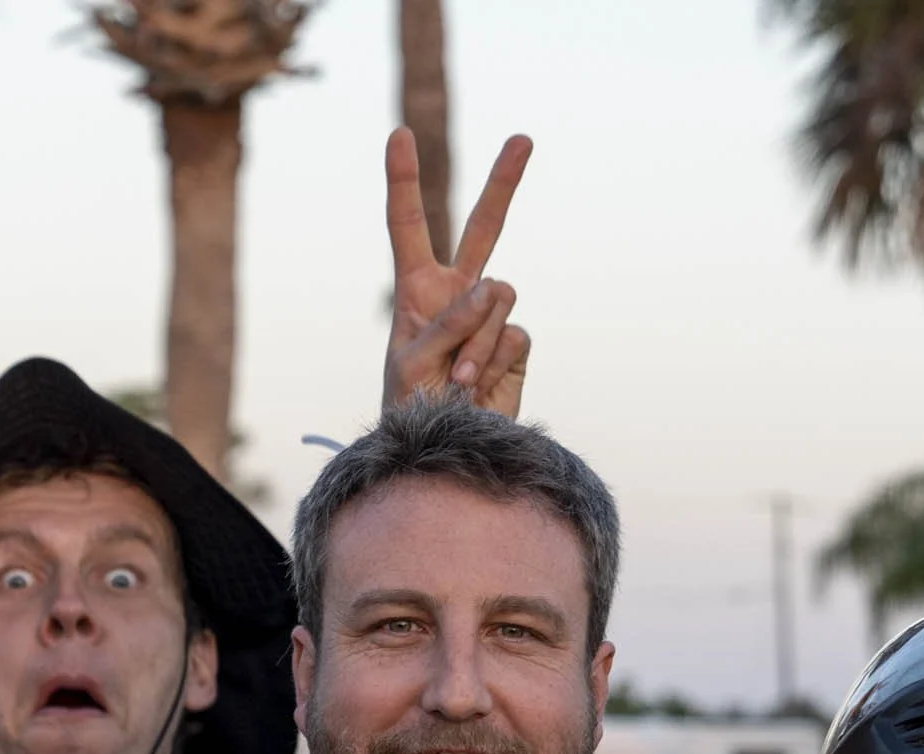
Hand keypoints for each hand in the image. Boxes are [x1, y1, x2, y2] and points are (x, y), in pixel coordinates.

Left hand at [381, 128, 533, 417]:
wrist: (445, 448)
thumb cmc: (411, 408)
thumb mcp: (414, 365)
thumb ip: (447, 323)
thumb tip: (492, 288)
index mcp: (416, 288)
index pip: (409, 226)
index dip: (404, 181)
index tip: (399, 135)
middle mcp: (456, 293)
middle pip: (484, 228)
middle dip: (504, 184)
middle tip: (523, 139)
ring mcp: (489, 317)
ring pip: (498, 297)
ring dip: (477, 339)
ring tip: (457, 377)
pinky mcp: (515, 343)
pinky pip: (514, 334)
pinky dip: (495, 360)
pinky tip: (477, 386)